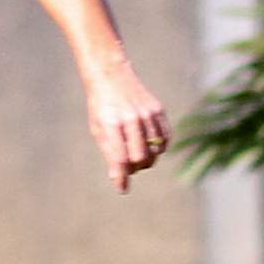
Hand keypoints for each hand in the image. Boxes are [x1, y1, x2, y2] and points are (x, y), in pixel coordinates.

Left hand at [87, 63, 169, 193]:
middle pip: (141, 157)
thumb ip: (110, 153)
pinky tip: (149, 145)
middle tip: (128, 165)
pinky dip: (159, 148)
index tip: (122, 188)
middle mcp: (132, 118)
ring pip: (155, 150)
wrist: (112, 75)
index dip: (122, 177)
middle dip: (135, 168)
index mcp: (112, 123)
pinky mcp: (158, 110)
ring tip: (136, 154)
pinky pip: (165, 139)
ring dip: (147, 159)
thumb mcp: (98, 129)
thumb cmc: (101, 106)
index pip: (120, 157)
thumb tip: (119, 180)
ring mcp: (147, 113)